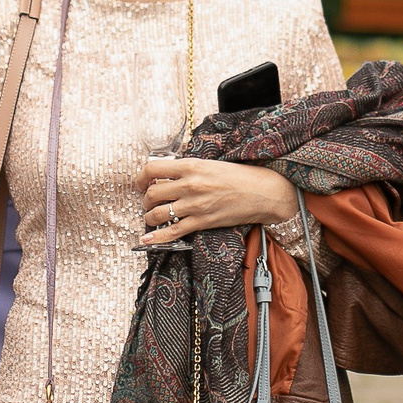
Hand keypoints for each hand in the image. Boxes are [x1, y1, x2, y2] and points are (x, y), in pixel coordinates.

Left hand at [139, 158, 298, 241]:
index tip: (140, 183)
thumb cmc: (238, 176)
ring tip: (151, 217)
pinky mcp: (201, 222)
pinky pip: (172, 231)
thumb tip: (166, 175)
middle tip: (147, 202)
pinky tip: (147, 239)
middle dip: (144, 200)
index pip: (152, 169)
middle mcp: (189, 184)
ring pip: (157, 213)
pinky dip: (156, 237)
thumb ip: (187, 168)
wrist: (262, 192)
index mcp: (190, 166)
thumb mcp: (209, 163)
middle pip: (151, 193)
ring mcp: (194, 205)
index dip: (140, 177)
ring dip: (149, 217)